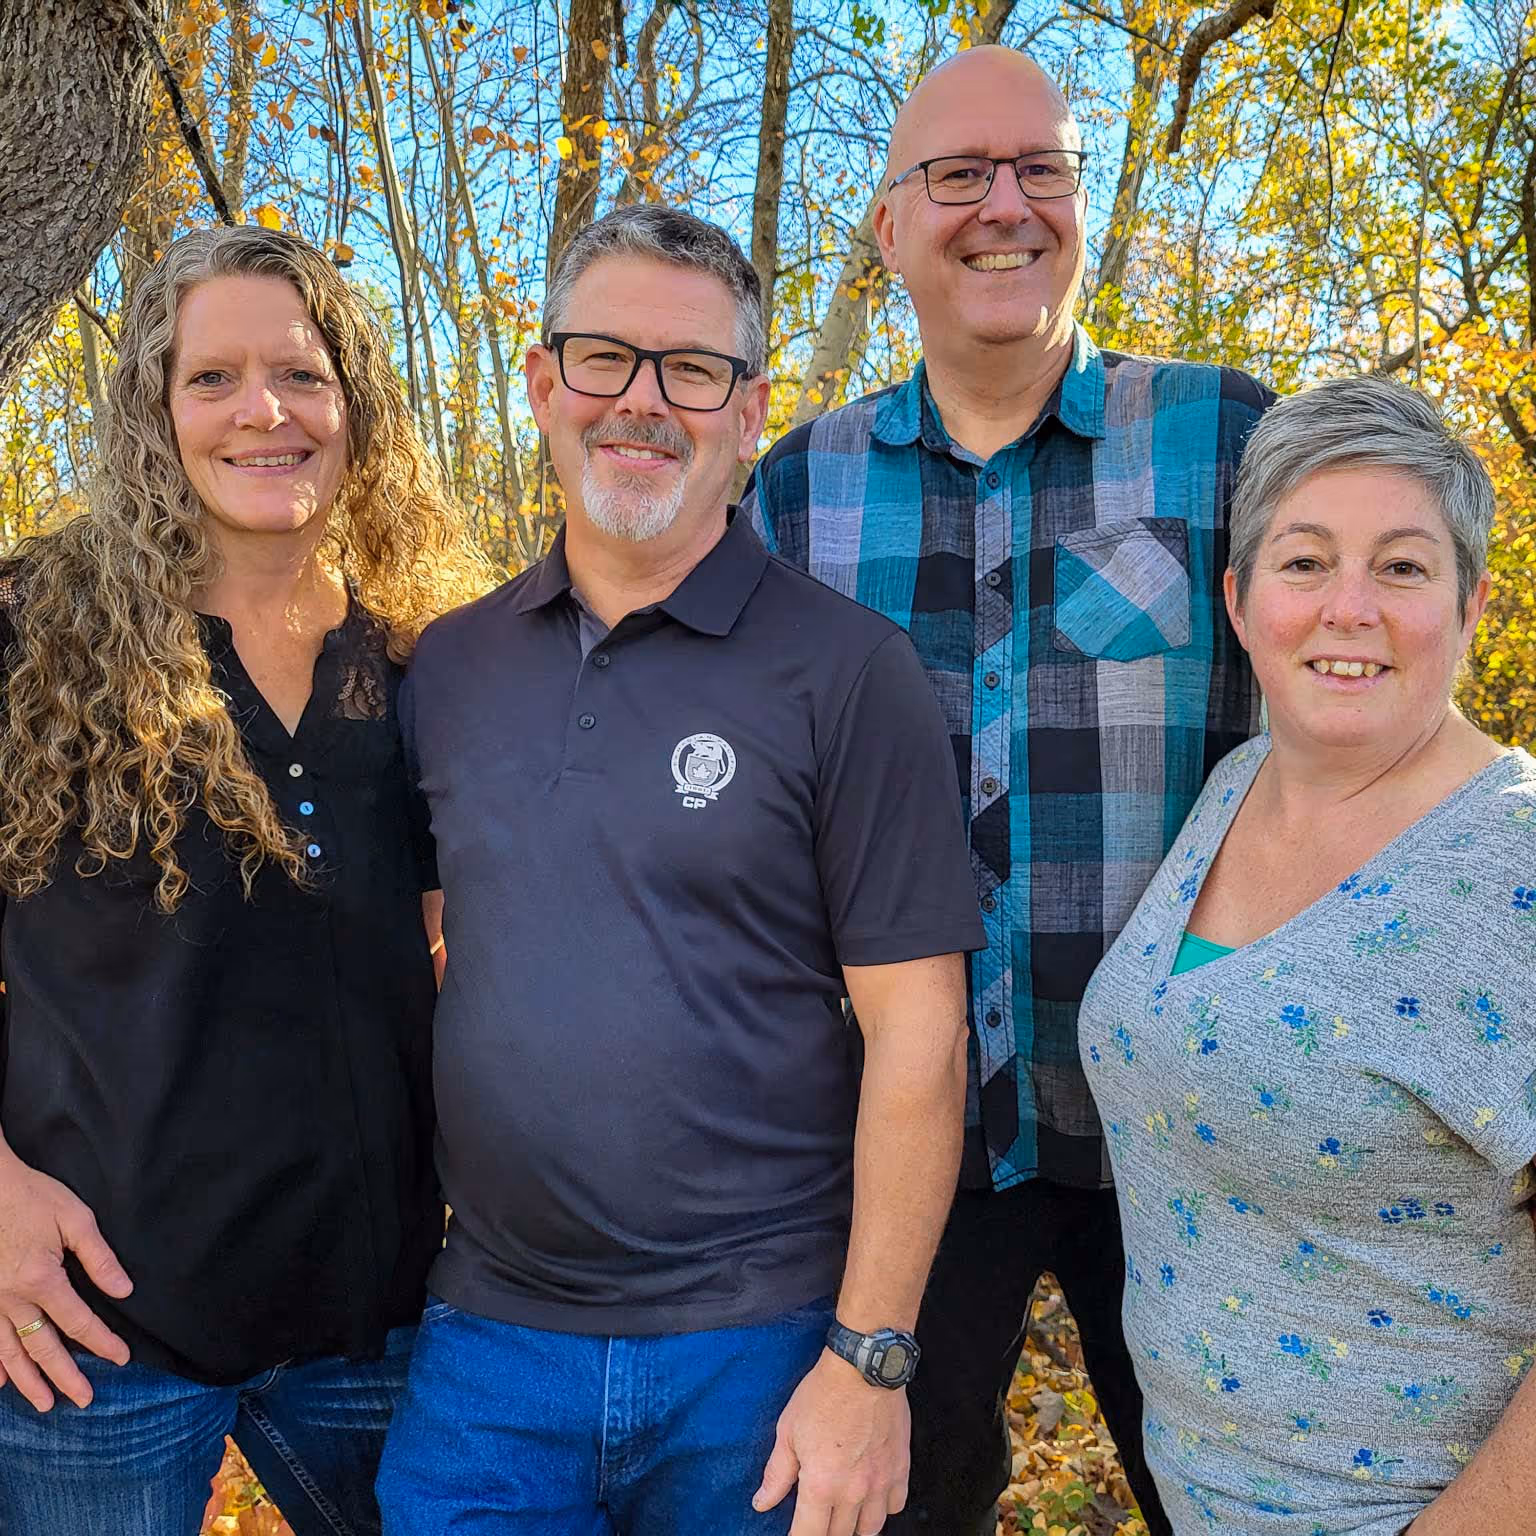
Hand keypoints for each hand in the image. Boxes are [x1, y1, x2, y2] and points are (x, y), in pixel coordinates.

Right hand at [0, 1147, 132, 1409]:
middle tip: (84, 1399)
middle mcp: (11, 1298)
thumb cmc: (33, 1196)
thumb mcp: (75, 1219)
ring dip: (29, 1381)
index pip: (79, 1322)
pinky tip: (0, 1384)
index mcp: (42, 1279)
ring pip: (8, 1353)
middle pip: (42, 1348)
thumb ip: (99, 1258)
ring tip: (45, 1404)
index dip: (102, 1343)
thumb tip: (123, 1290)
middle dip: (65, 1376)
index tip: (121, 1358)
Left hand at [754, 1349, 910, 1535]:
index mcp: (821, 1485)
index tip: (795, 1535)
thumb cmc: (824, 1393)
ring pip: (870, 1529)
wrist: (863, 1368)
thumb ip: (777, 1474)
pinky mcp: (900, 1468)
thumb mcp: (788, 1431)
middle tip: (816, 1519)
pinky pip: (896, 1505)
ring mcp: (880, 1482)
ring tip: (844, 1516)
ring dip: (854, 1527)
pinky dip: (883, 1508)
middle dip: (824, 1533)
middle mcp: (853, 1491)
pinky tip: (872, 1497)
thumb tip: (762, 1503)